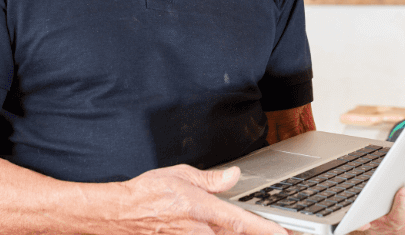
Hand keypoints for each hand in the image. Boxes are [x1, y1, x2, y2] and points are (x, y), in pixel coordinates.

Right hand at [116, 164, 287, 234]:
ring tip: (255, 230)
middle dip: (257, 234)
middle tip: (280, 233)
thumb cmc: (146, 193)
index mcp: (202, 210)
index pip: (242, 223)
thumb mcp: (181, 175)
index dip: (266, 230)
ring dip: (237, 234)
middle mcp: (199, 232)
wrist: (119, 214)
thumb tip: (233, 176)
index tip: (284, 233)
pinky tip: (219, 229)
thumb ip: (211, 180)